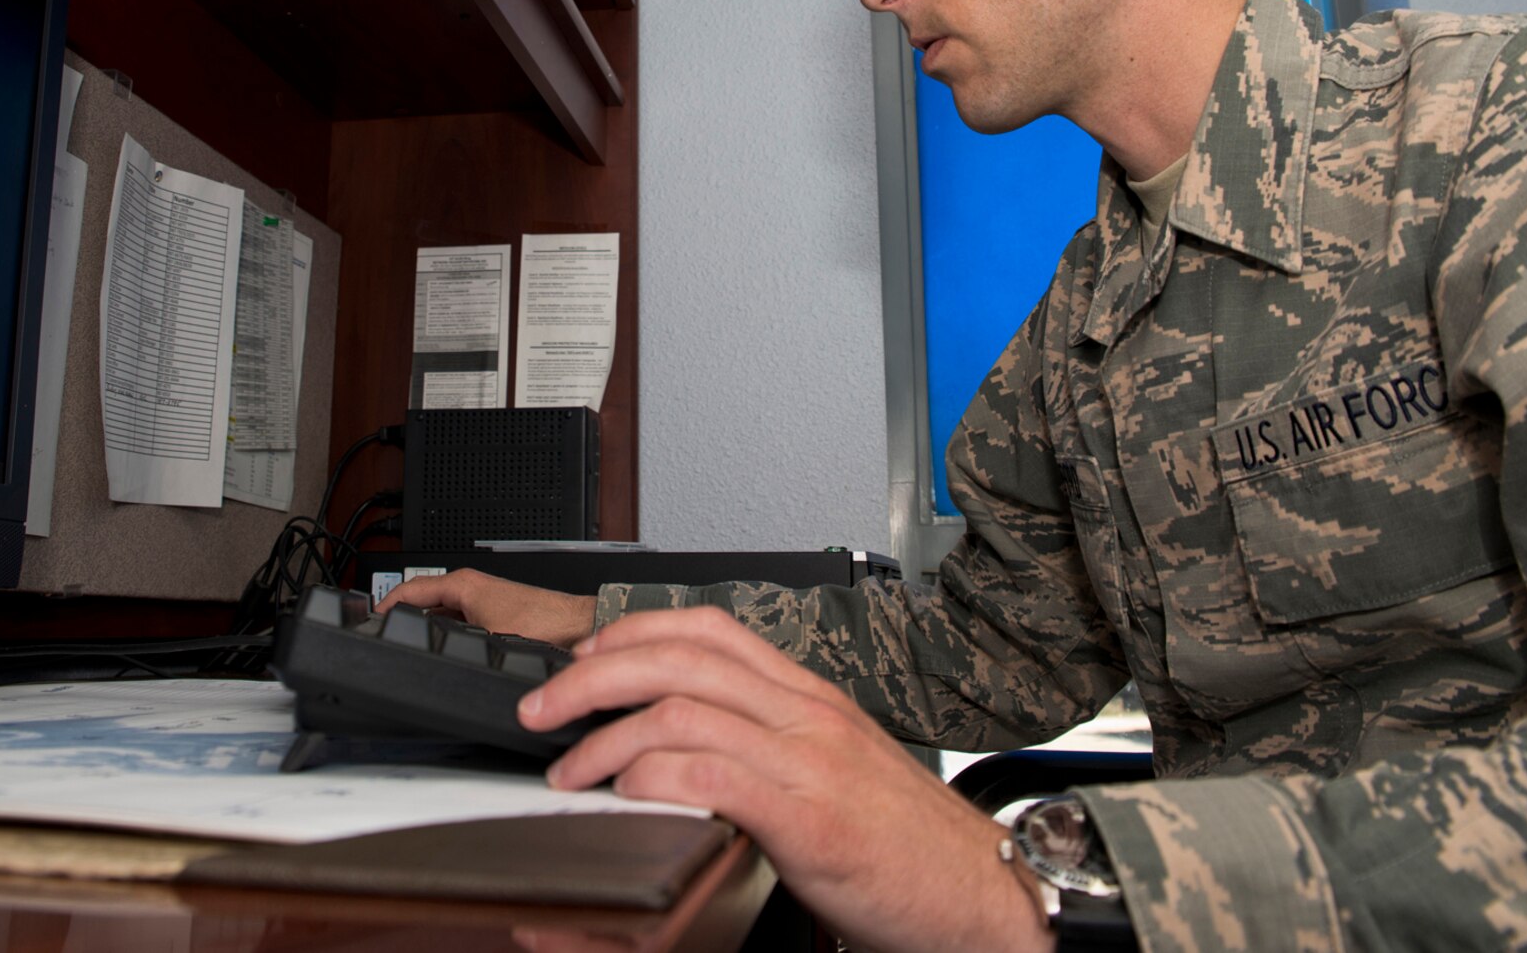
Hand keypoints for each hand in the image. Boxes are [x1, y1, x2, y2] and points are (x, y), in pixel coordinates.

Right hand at [374, 569, 597, 647]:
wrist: (578, 628)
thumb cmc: (544, 624)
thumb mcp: (487, 639)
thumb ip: (453, 646)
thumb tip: (428, 665)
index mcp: (463, 584)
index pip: (408, 589)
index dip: (383, 607)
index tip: (366, 621)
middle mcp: (471, 589)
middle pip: (421, 603)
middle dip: (401, 621)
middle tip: (382, 640)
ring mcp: (482, 602)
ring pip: (439, 615)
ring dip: (424, 630)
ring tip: (407, 648)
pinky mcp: (494, 617)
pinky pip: (457, 625)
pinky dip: (445, 637)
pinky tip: (445, 656)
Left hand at [522, 606, 1051, 952]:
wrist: (983, 899)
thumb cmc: (909, 848)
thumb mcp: (836, 775)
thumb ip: (772, 749)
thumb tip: (694, 749)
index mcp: (812, 698)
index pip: (711, 627)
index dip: (634, 632)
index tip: (584, 658)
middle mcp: (808, 714)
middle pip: (682, 654)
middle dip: (595, 673)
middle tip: (543, 709)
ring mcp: (809, 760)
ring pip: (684, 706)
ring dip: (605, 736)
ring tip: (566, 772)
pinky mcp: (809, 818)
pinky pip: (711, 774)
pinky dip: (651, 780)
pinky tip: (624, 799)